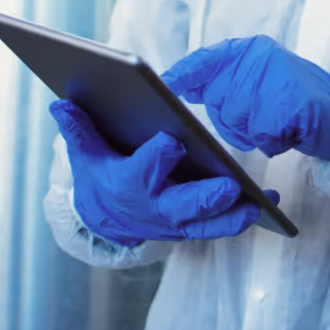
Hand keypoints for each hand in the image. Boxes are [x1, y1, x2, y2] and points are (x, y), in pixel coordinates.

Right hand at [50, 100, 273, 245]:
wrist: (107, 218)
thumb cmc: (102, 176)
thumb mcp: (86, 155)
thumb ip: (79, 130)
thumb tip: (61, 104)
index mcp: (128, 185)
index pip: (142, 173)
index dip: (156, 159)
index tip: (171, 140)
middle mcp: (154, 208)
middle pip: (181, 206)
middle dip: (205, 198)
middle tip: (230, 187)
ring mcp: (177, 221)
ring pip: (206, 224)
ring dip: (232, 217)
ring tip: (256, 202)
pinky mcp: (195, 225)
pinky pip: (221, 224)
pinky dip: (244, 215)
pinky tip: (269, 198)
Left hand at [163, 36, 329, 159]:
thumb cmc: (297, 102)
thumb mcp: (261, 80)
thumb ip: (226, 80)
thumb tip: (182, 85)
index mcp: (251, 49)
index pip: (206, 58)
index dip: (184, 73)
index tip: (165, 85)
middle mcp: (259, 58)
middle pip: (218, 101)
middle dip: (235, 119)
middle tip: (266, 116)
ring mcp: (273, 79)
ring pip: (236, 121)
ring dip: (255, 133)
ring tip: (280, 123)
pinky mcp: (285, 104)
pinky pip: (259, 136)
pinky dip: (274, 142)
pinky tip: (290, 131)